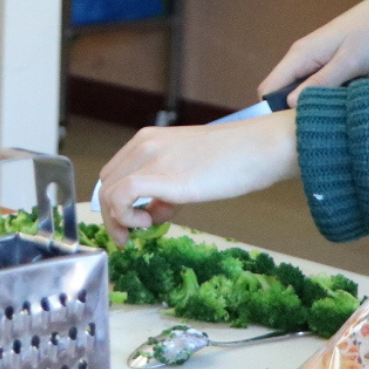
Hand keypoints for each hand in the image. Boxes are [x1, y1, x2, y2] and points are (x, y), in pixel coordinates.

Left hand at [97, 111, 297, 245]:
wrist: (262, 147)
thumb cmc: (236, 157)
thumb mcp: (191, 165)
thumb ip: (166, 184)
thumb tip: (153, 210)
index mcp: (150, 138)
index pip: (114, 173)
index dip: (119, 201)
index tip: (139, 218)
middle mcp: (145, 144)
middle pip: (106, 185)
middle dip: (116, 215)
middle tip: (139, 231)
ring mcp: (153, 158)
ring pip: (108, 193)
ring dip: (119, 220)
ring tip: (146, 228)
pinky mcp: (164, 177)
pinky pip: (121, 198)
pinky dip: (125, 218)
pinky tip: (148, 223)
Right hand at [258, 0, 368, 102]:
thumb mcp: (349, 62)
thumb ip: (320, 83)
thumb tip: (290, 104)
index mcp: (300, 55)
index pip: (269, 88)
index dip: (275, 111)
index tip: (299, 125)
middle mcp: (302, 57)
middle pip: (287, 93)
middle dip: (308, 107)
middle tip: (335, 111)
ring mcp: (316, 60)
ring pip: (310, 91)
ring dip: (329, 99)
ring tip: (355, 96)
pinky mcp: (330, 63)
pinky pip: (325, 85)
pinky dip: (341, 90)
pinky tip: (362, 87)